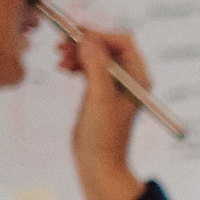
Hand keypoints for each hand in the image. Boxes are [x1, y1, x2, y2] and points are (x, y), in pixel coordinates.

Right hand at [59, 25, 151, 199]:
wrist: (98, 163)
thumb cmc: (104, 136)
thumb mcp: (100, 98)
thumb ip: (96, 67)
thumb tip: (88, 40)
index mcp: (139, 78)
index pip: (123, 41)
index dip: (99, 35)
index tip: (77, 36)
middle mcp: (130, 78)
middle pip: (107, 45)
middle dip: (85, 43)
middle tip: (62, 45)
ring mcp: (114, 85)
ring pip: (96, 55)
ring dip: (77, 52)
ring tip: (61, 59)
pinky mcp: (100, 91)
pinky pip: (89, 66)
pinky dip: (76, 63)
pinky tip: (63, 68)